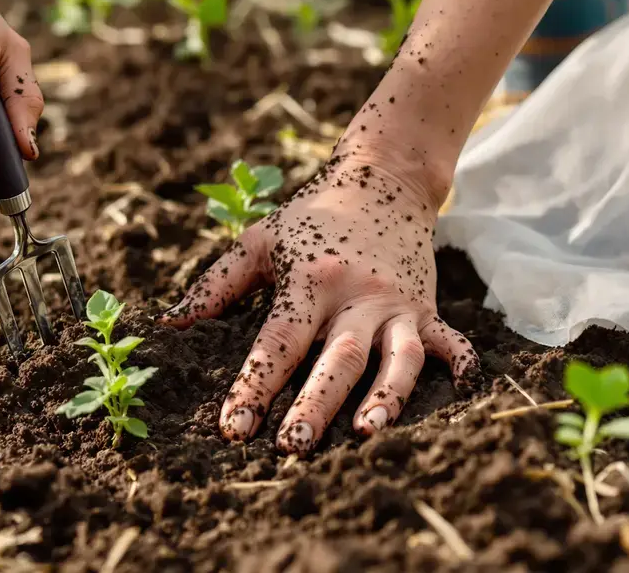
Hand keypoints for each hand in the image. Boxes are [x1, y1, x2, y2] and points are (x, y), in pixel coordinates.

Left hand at [160, 153, 479, 455]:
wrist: (383, 180)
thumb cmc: (310, 216)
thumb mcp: (258, 242)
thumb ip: (216, 285)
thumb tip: (170, 325)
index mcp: (309, 280)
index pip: (278, 342)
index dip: (254, 385)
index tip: (233, 428)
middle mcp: (356, 295)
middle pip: (337, 358)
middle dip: (315, 406)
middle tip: (293, 449)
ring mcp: (397, 303)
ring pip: (396, 357)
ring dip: (386, 397)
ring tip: (368, 432)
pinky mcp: (427, 307)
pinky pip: (448, 341)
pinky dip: (457, 366)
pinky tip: (458, 394)